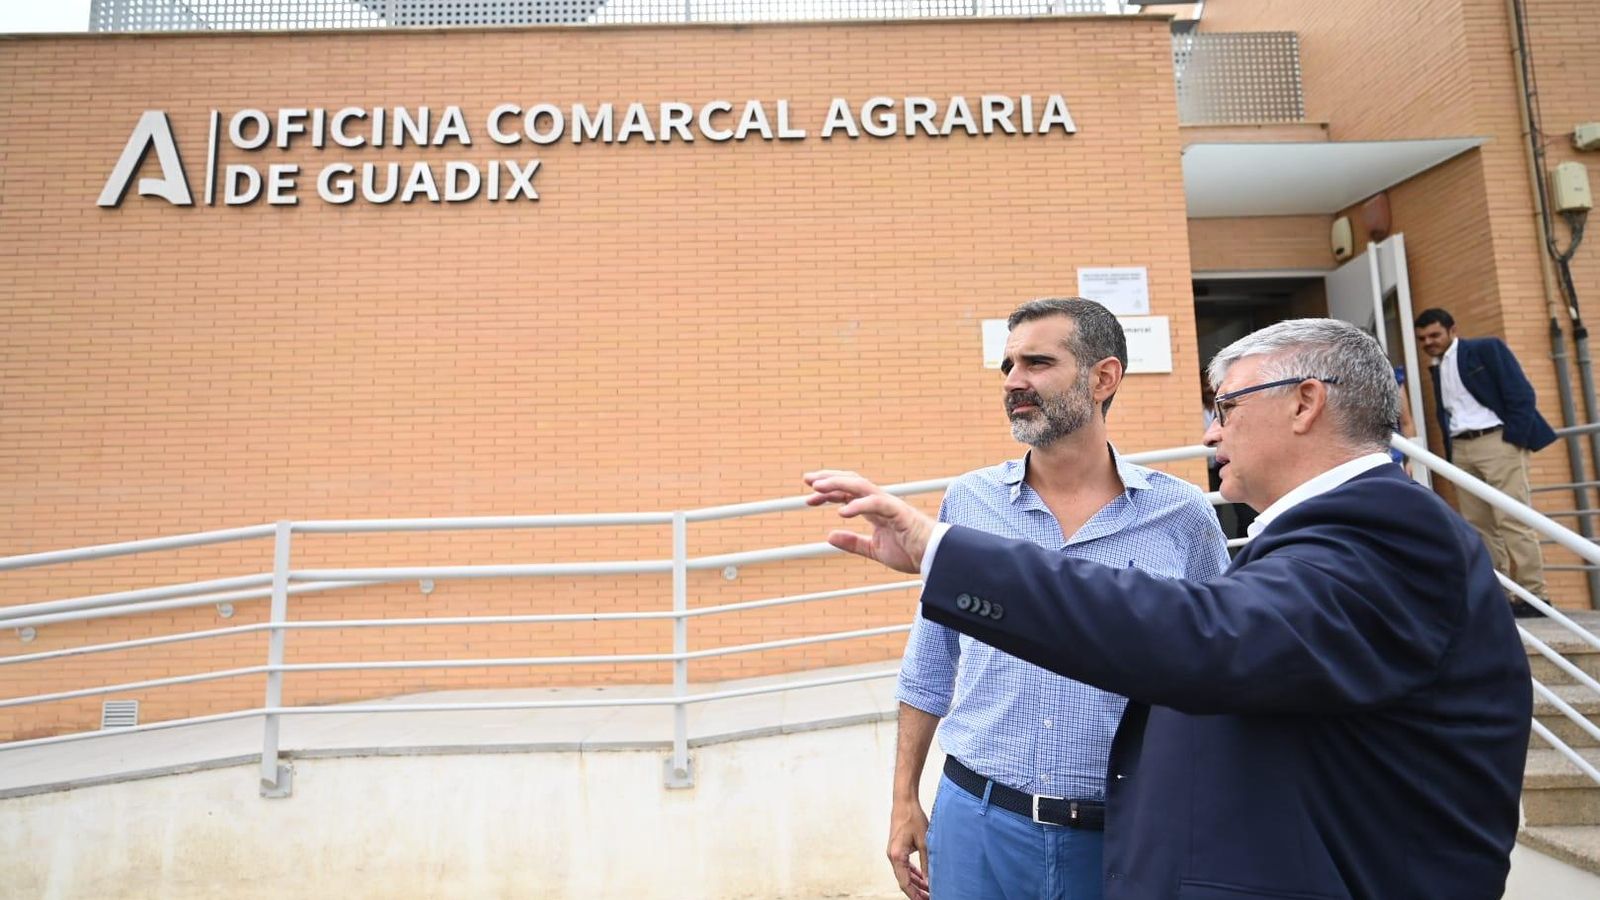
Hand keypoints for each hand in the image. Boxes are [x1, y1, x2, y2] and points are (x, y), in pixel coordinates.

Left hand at [803, 470, 935, 573]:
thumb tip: (828, 536)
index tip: (808, 497)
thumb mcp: (874, 549)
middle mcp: (880, 502)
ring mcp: (890, 504)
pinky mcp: (899, 512)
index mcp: (874, 509)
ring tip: (818, 488)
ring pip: (861, 486)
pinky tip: (842, 511)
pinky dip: (859, 505)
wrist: (935, 558)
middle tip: (807, 480)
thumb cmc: (911, 551)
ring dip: (838, 484)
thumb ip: (853, 543)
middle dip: (829, 479)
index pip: (847, 494)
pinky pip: (877, 503)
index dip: (827, 493)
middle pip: (851, 481)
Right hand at [886, 797, 930, 899]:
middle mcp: (892, 856)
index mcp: (897, 856)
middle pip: (904, 880)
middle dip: (916, 891)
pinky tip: (922, 878)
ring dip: (915, 883)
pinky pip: (904, 866)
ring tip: (928, 891)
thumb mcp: (924, 842)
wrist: (904, 803)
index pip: (904, 882)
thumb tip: (929, 881)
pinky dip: (913, 873)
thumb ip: (926, 863)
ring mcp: (893, 853)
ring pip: (904, 874)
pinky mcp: (897, 849)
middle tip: (929, 898)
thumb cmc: (913, 818)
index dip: (914, 895)